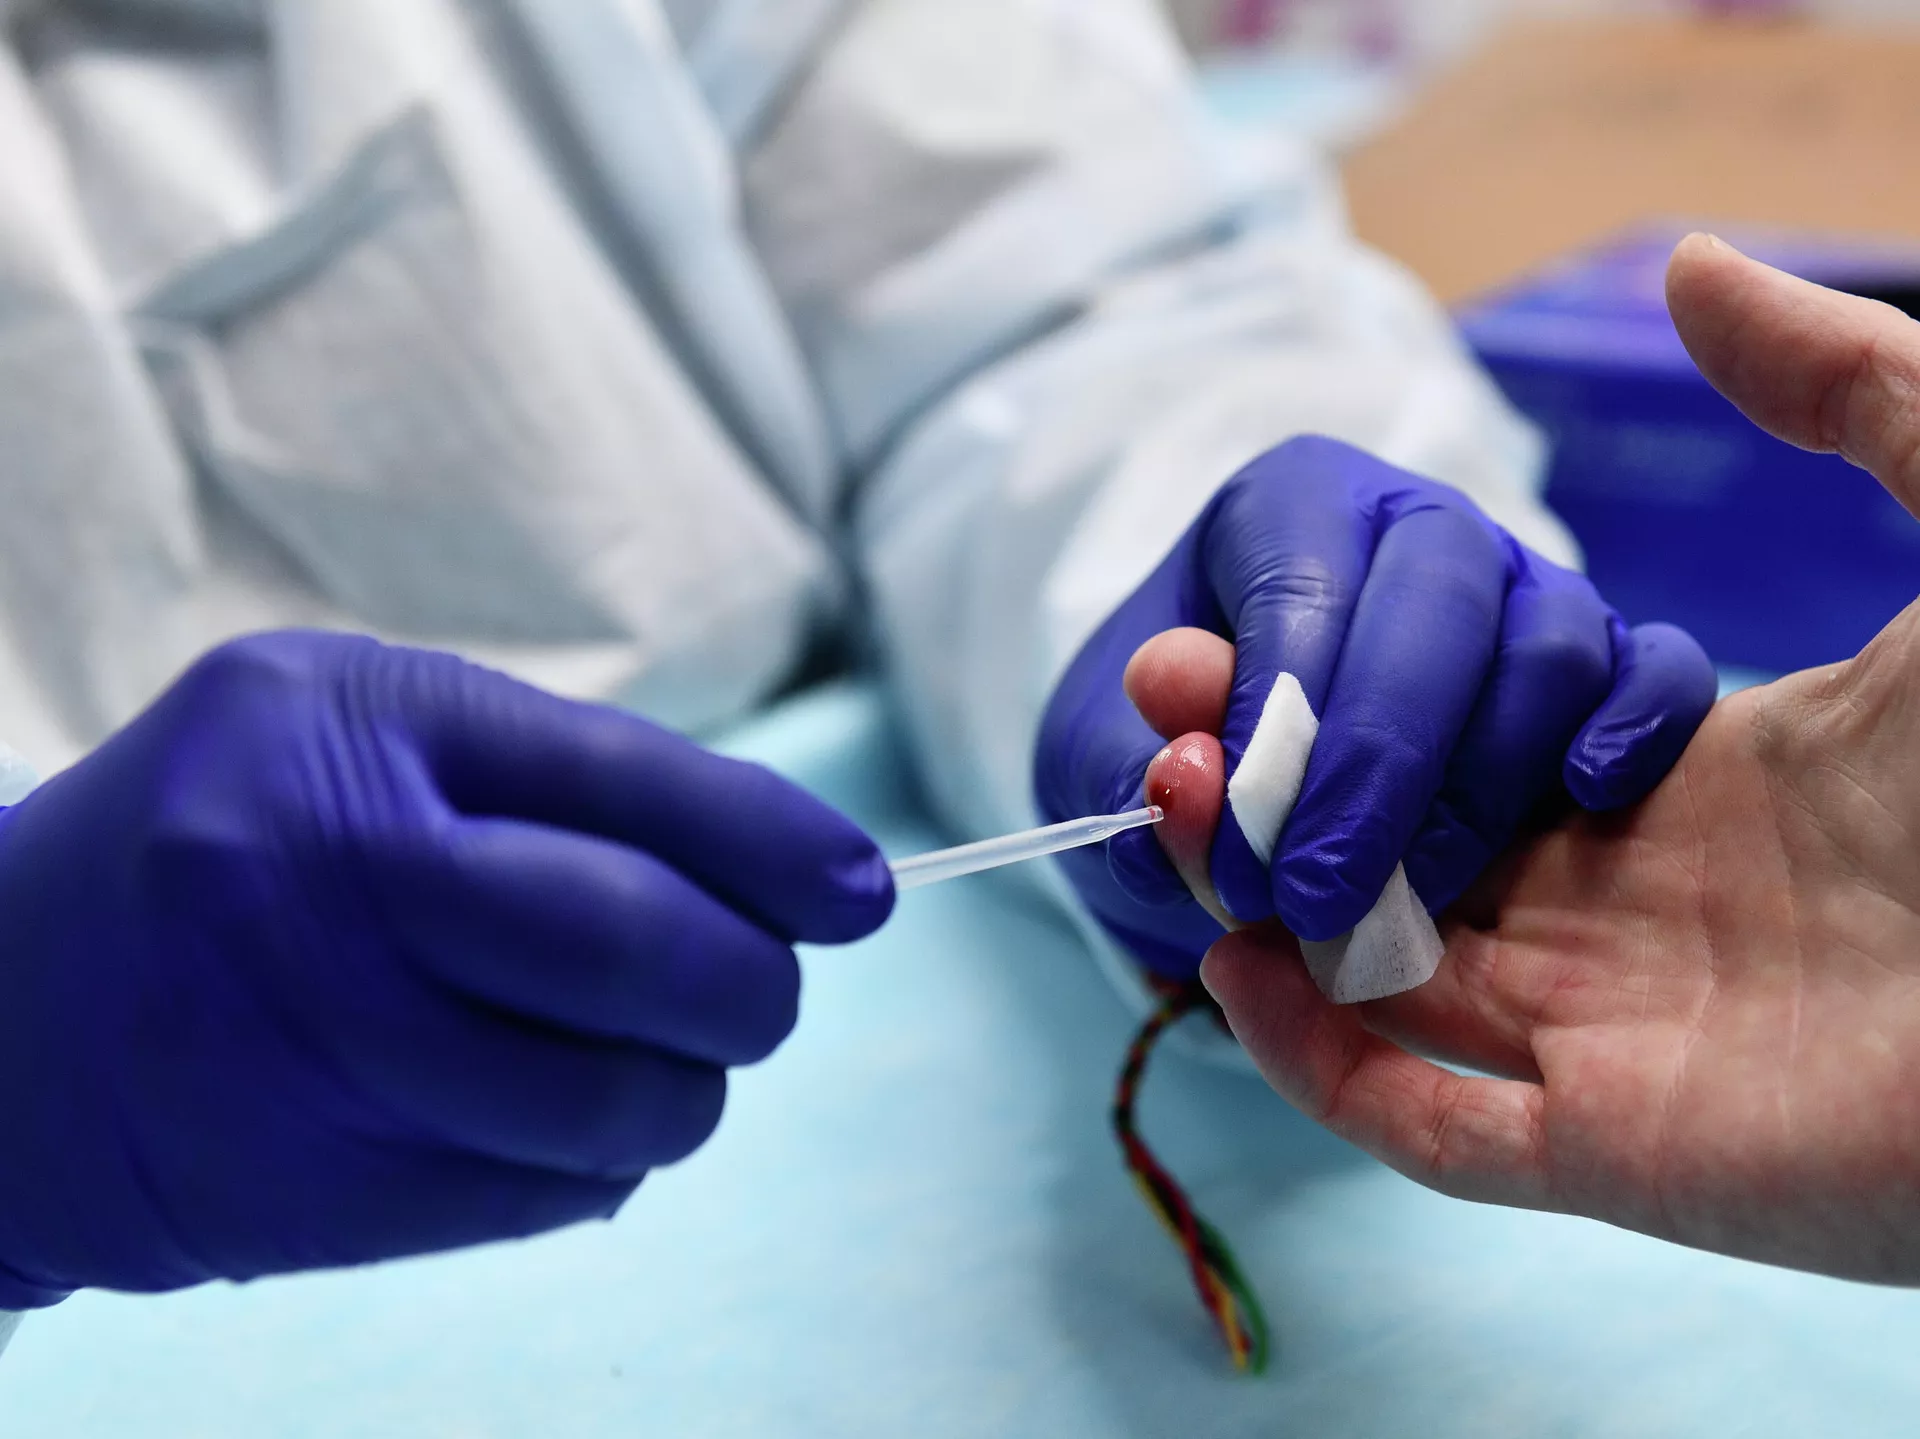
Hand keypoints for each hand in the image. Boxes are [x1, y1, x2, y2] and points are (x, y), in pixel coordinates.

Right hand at [0, 632, 892, 1306]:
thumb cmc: (218, 850)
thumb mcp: (348, 735)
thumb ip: (549, 779)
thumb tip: (788, 866)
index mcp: (353, 725)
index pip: (628, 779)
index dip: (775, 843)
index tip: (858, 891)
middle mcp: (332, 876)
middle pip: (639, 946)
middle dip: (753, 984)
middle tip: (764, 994)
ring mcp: (321, 1043)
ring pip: (616, 1098)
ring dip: (684, 1092)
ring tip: (654, 1063)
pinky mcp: (320, 1189)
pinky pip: (550, 1194)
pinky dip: (599, 1165)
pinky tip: (554, 1123)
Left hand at [1034, 435, 1716, 978]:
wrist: (1250, 767)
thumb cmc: (1172, 739)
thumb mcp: (1104, 757)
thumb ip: (1129, 767)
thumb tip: (1189, 775)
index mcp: (1292, 506)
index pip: (1303, 587)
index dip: (1278, 727)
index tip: (1247, 857)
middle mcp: (1420, 522)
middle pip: (1440, 605)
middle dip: (1381, 766)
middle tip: (1323, 901)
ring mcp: (1527, 583)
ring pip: (1551, 644)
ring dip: (1484, 783)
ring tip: (1413, 898)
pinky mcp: (1609, 653)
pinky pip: (1658, 669)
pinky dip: (1638, 726)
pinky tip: (1585, 797)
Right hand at [1193, 235, 1919, 1282]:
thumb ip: (1849, 389)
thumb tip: (1693, 263)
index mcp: (1682, 790)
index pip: (1467, 752)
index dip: (1349, 702)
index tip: (1234, 641)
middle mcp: (1628, 915)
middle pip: (1399, 865)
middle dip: (1273, 794)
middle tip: (1167, 723)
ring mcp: (1615, 1038)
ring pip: (1382, 982)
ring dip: (1262, 903)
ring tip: (1176, 802)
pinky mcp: (1618, 1150)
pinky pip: (1425, 1119)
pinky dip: (1316, 1056)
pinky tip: (1239, 959)